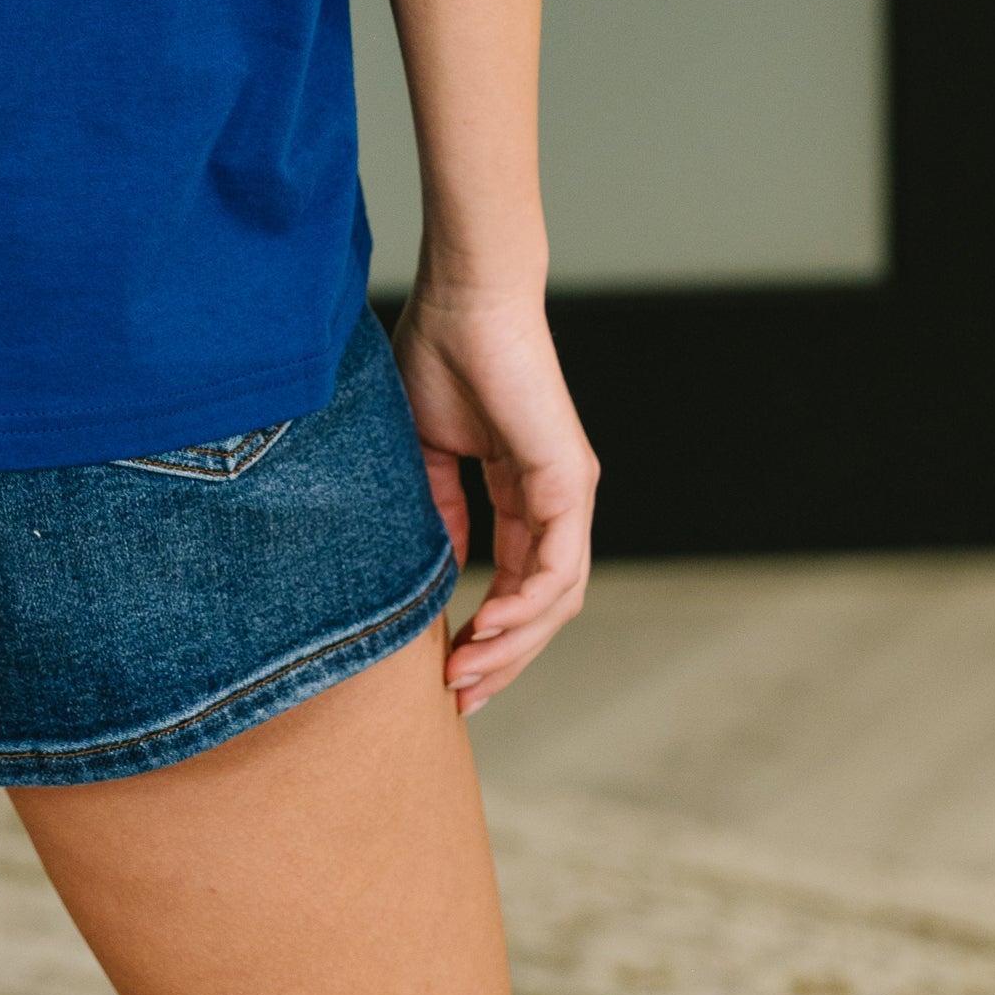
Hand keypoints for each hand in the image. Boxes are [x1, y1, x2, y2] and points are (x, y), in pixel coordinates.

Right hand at [390, 282, 595, 714]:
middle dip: (502, 658)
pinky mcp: (568, 483)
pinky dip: (526, 609)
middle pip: (542, 606)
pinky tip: (487, 629)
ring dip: (513, 646)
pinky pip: (558, 569)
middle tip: (459, 697)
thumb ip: (438, 507)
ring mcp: (567, 494)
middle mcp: (554, 500)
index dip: (486, 632)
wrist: (464, 297)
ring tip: (465, 674)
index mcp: (521, 491)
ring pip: (556, 600)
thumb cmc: (440, 353)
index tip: (445, 670)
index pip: (516, 582)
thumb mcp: (426, 449)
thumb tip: (438, 568)